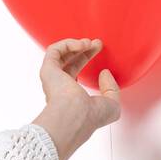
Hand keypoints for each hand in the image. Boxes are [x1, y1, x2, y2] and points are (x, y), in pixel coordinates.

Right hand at [32, 38, 119, 159]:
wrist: (76, 116)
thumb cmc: (91, 117)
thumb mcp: (112, 105)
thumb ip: (112, 89)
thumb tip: (105, 73)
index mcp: (71, 98)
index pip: (75, 74)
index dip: (86, 60)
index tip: (99, 52)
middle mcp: (60, 89)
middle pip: (69, 62)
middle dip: (84, 50)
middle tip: (97, 43)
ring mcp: (52, 79)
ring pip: (59, 55)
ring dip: (75, 45)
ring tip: (89, 43)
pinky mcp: (48, 70)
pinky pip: (54, 50)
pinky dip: (68, 44)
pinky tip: (81, 45)